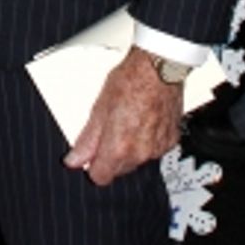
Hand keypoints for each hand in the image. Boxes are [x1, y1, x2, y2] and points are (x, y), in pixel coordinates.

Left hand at [63, 46, 182, 186]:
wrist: (160, 67)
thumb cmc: (131, 81)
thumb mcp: (99, 109)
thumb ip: (86, 141)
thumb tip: (74, 160)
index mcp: (119, 148)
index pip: (100, 177)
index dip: (93, 165)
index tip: (91, 153)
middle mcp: (141, 153)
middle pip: (119, 169)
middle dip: (111, 155)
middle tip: (109, 129)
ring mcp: (158, 148)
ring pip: (136, 159)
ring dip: (130, 148)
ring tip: (127, 120)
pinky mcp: (170, 139)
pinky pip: (153, 149)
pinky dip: (147, 140)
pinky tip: (143, 120)